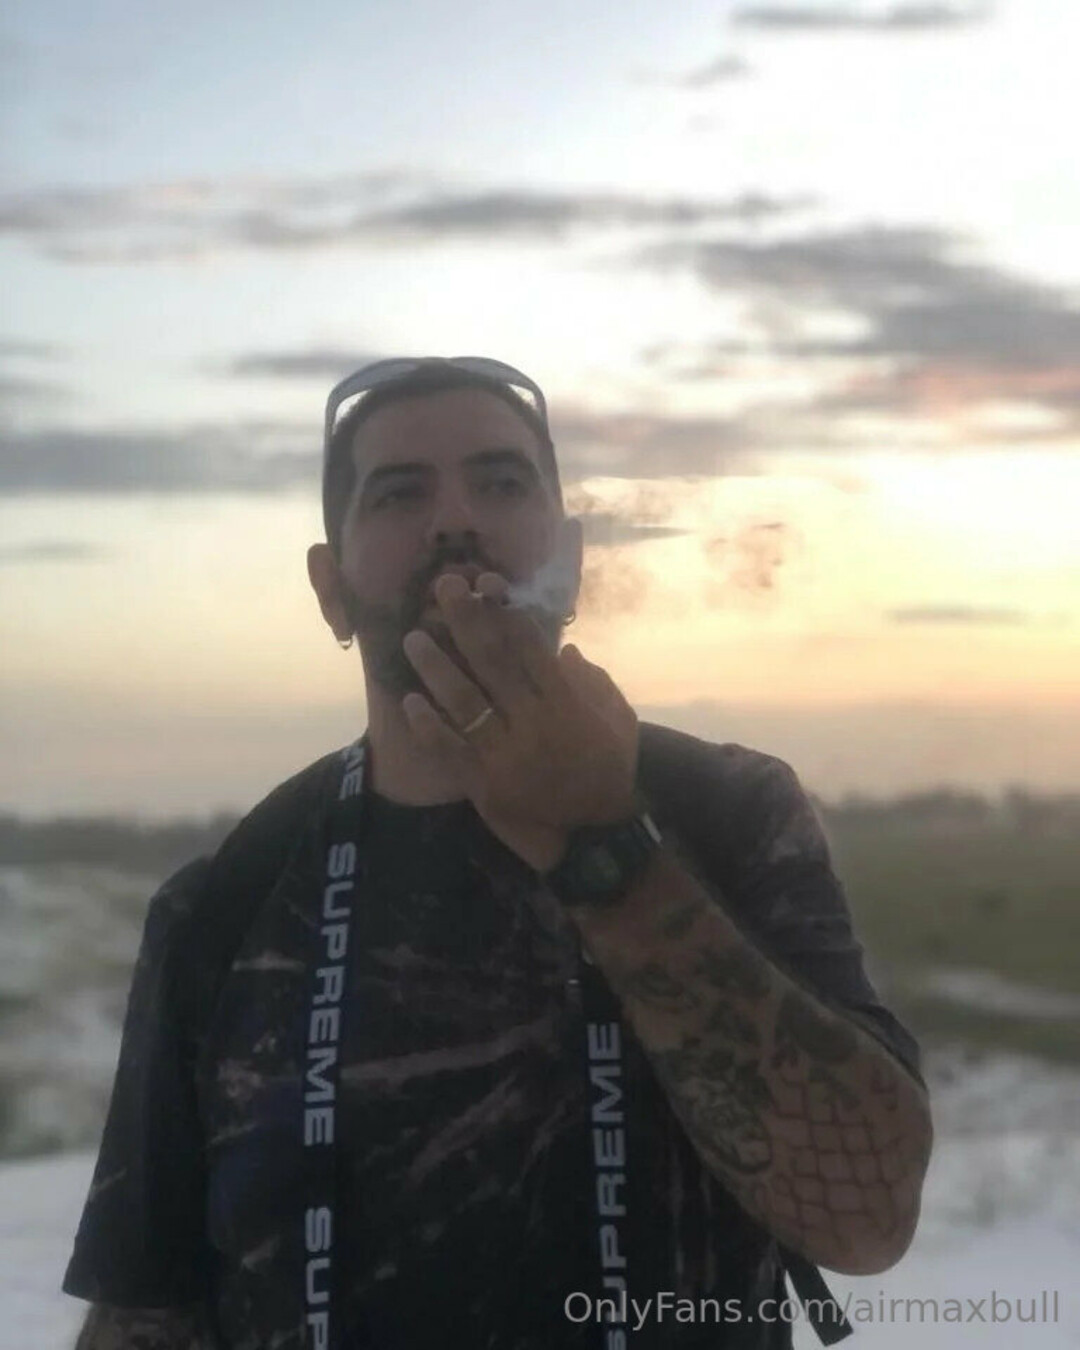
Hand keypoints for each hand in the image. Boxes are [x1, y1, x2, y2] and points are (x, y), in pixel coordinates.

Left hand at [400, 571, 638, 865]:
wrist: (596, 836)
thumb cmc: (610, 769)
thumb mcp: (618, 720)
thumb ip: (594, 682)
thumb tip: (566, 649)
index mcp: (567, 704)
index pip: (531, 647)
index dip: (506, 613)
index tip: (485, 586)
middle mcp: (535, 724)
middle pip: (494, 663)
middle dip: (466, 622)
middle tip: (443, 589)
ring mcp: (506, 755)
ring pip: (464, 702)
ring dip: (436, 668)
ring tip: (413, 639)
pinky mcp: (485, 784)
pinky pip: (450, 750)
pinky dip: (428, 725)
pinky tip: (410, 701)